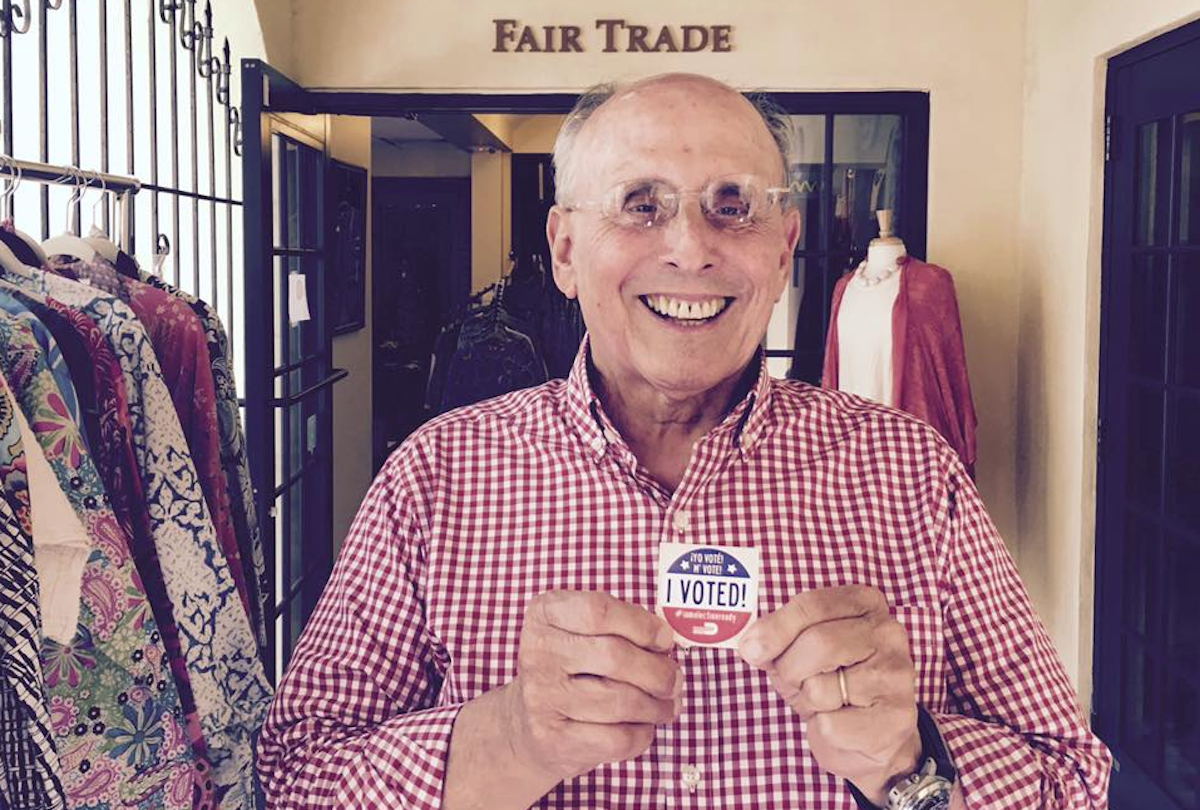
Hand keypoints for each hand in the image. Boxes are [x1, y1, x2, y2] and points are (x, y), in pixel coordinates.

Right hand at [504, 590, 682, 782]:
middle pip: (615, 656)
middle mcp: (538, 652)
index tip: (665, 640)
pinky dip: (642, 734)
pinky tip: (642, 726)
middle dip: (658, 671)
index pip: (599, 610)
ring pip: (622, 701)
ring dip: (656, 706)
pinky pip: (617, 738)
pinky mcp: (553, 738)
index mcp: (546, 614)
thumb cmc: (570, 669)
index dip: (642, 625)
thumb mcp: (582, 633)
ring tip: (665, 705)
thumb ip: (621, 627)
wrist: (529, 723)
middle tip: (674, 680)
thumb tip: (666, 645)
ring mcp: (542, 697)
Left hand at [738, 585, 921, 804]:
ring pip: (821, 688)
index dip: (775, 629)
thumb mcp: (798, 651)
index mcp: (865, 603)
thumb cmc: (831, 684)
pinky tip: (844, 723)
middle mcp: (889, 632)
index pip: (812, 604)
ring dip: (810, 702)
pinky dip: (824, 730)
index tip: (750, 649)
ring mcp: (898, 674)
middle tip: (796, 682)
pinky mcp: (898, 718)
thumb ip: (776, 639)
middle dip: (791, 669)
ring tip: (828, 702)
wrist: (870, 736)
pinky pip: (832, 725)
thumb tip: (751, 645)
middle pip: (817, 642)